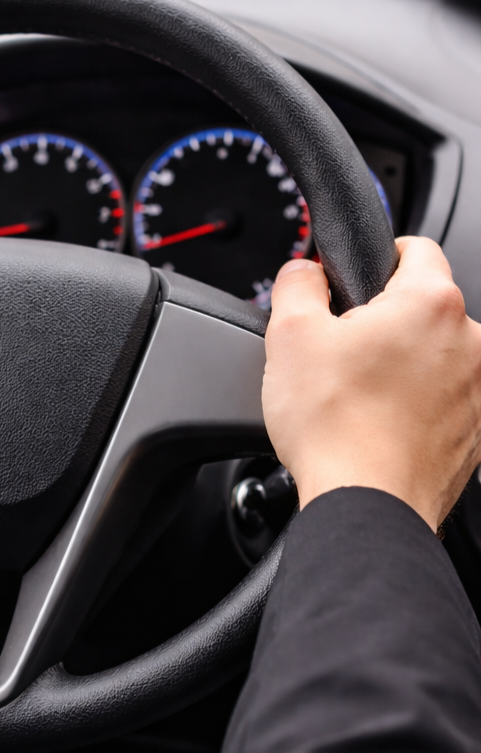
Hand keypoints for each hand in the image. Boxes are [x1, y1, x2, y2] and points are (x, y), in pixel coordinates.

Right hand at [263, 237, 480, 531]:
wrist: (367, 505)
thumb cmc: (336, 428)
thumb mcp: (289, 335)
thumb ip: (297, 283)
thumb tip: (304, 271)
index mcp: (431, 302)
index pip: (414, 248)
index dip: (375, 259)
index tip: (352, 284)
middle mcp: (471, 340)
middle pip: (423, 307)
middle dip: (383, 321)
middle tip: (339, 353)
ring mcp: (479, 389)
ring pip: (434, 355)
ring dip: (402, 364)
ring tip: (358, 396)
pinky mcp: (477, 430)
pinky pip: (443, 399)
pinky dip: (416, 404)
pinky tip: (378, 424)